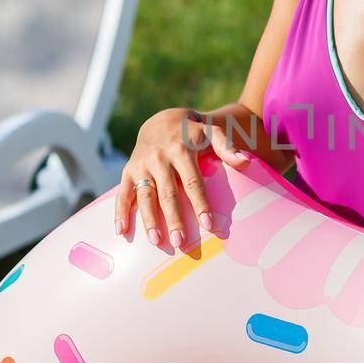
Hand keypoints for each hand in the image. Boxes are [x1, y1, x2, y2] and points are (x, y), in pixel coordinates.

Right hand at [113, 107, 251, 248]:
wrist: (163, 120)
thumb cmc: (193, 132)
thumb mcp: (211, 132)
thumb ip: (227, 146)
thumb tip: (244, 162)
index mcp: (180, 150)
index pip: (192, 181)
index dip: (200, 203)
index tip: (208, 225)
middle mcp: (158, 158)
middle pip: (167, 193)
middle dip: (174, 218)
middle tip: (180, 242)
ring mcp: (141, 165)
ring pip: (145, 196)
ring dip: (149, 219)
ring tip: (156, 241)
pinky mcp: (128, 171)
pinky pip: (123, 193)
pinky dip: (119, 212)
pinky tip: (121, 231)